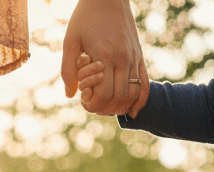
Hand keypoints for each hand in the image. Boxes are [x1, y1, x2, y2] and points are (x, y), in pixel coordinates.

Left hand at [62, 0, 148, 118]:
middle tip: (94, 106)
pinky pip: (145, 83)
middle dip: (105, 109)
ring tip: (108, 108)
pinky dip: (140, 100)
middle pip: (119, 98)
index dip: (93, 105)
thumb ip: (68, 69)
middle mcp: (123, 59)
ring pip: (134, 94)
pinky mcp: (139, 56)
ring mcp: (134, 58)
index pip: (104, 94)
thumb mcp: (70, 40)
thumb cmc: (85, 17)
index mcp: (105, 56)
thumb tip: (70, 95)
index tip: (84, 102)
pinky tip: (132, 112)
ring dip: (121, 107)